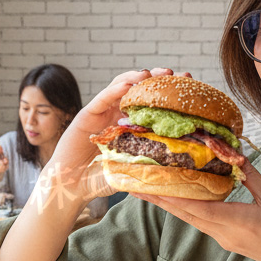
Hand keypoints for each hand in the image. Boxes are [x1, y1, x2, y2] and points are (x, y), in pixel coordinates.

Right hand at [44, 68, 190, 205]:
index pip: (152, 103)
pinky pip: (102, 98)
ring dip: (136, 78)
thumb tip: (181, 167)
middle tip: (174, 75)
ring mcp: (102, 112)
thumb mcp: (132, 171)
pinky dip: (115, 89)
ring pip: (120, 87)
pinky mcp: (87, 115)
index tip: (189, 86)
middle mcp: (117, 114)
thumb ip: (150, 164)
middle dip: (157, 79)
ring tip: (151, 74)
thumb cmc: (102, 180)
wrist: (71, 186)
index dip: (169, 94)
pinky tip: (129, 84)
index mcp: (131, 125)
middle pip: (139, 89)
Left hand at [131, 162, 260, 260]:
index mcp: (238, 223)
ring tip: (147, 189)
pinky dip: (186, 208)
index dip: (174, 197)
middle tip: (133, 185)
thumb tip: (235, 154)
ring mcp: (224, 239)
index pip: (199, 209)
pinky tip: (177, 197)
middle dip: (158, 199)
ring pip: (190, 219)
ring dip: (168, 204)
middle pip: (185, 214)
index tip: (151, 185)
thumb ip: (252, 177)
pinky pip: (201, 221)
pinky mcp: (227, 240)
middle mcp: (225, 234)